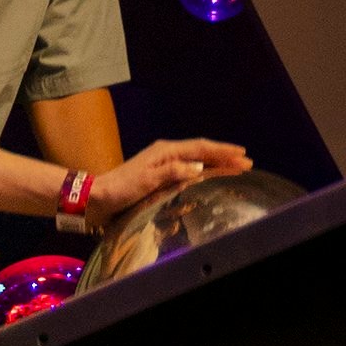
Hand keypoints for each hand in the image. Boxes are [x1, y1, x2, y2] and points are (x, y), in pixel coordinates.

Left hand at [91, 137, 249, 213]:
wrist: (98, 197)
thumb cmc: (121, 189)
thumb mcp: (146, 180)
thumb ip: (172, 172)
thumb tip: (198, 166)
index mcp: (166, 151)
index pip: (201, 148)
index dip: (223, 151)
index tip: (242, 155)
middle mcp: (166, 154)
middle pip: (202, 152)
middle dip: (224, 156)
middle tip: (247, 162)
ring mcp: (163, 164)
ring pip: (196, 160)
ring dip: (216, 163)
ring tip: (234, 167)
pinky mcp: (159, 175)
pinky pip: (188, 169)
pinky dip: (203, 171)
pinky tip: (209, 176)